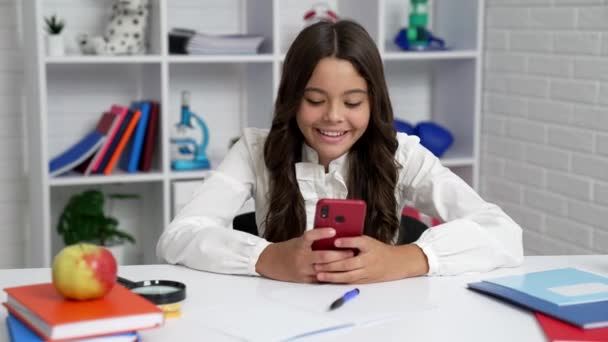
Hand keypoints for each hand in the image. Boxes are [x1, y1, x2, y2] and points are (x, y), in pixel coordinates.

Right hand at [255, 228, 354, 282]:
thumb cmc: (288, 249)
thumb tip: (333, 235)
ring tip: (350, 263)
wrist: (270, 262)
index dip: (322, 233)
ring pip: (324, 269)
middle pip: (323, 257)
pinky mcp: (304, 280)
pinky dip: (332, 275)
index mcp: (299, 244)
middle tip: (351, 251)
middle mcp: (301, 257)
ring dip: (338, 267)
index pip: (310, 236)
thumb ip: (314, 240)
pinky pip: (321, 278)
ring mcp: (303, 270)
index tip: (333, 231)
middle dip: (339, 255)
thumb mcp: (299, 240)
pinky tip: (342, 273)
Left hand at [313, 236, 428, 283]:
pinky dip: (338, 281)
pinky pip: (349, 281)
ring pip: (347, 276)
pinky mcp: (365, 280)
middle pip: (348, 264)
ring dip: (332, 276)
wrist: (396, 263)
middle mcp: (368, 261)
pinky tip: (327, 280)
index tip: (335, 241)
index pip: (358, 243)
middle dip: (331, 264)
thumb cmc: (378, 249)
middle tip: (317, 264)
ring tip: (319, 275)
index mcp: (369, 247)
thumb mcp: (368, 241)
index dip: (346, 242)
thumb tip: (334, 240)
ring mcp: (366, 272)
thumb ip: (353, 240)